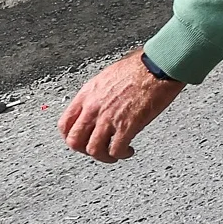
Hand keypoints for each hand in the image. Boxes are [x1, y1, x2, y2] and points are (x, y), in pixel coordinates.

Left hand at [59, 50, 184, 162]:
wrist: (158, 67)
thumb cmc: (139, 67)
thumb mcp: (107, 77)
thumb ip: (98, 95)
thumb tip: (100, 105)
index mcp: (87, 94)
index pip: (65, 124)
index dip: (71, 137)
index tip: (81, 140)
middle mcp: (94, 108)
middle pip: (75, 141)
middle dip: (85, 150)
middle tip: (98, 150)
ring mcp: (109, 118)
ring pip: (93, 150)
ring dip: (104, 156)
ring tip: (115, 154)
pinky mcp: (127, 126)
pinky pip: (116, 150)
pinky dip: (121, 154)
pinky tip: (129, 150)